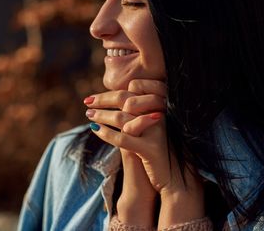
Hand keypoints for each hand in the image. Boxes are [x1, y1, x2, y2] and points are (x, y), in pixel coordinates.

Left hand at [85, 79, 165, 224]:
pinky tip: (95, 130)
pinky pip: (123, 139)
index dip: (115, 90)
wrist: (176, 177)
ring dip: (101, 115)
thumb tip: (116, 96)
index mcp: (164, 104)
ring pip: (122, 118)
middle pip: (127, 98)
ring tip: (89, 115)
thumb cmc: (160, 149)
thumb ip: (141, 109)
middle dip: (104, 99)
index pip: (136, 86)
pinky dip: (106, 133)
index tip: (100, 96)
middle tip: (87, 102)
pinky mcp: (151, 149)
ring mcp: (158, 131)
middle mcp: (163, 113)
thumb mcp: (153, 125)